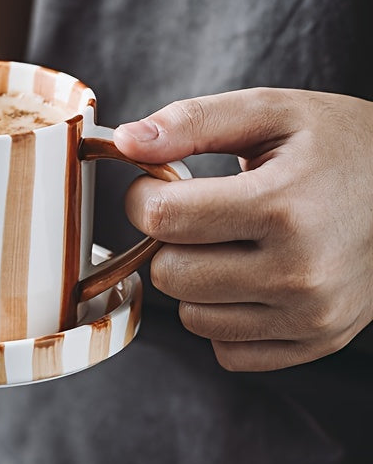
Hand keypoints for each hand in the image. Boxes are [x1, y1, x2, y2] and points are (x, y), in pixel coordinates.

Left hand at [113, 88, 372, 371]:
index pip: (163, 218)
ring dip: (194, 278)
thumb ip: (192, 122)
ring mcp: (311, 317)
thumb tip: (124, 141)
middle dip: (168, 239)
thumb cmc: (340, 144)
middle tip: (198, 212)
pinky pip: (228, 352)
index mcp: (282, 206)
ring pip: (192, 317)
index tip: (161, 182)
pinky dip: (223, 316)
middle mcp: (299, 272)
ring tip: (230, 241)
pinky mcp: (317, 342)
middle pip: (170, 274)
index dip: (143, 196)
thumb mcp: (270, 111)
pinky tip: (248, 276)